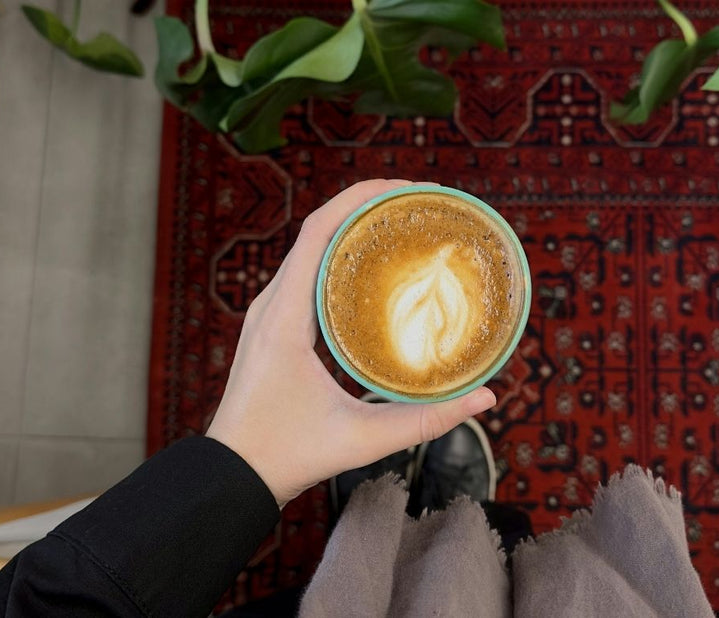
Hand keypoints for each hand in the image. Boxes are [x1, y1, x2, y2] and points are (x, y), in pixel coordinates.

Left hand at [206, 179, 496, 506]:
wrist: (233, 476)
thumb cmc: (287, 455)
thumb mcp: (362, 438)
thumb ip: (426, 419)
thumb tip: (485, 397)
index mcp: (285, 316)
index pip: (319, 231)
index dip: (361, 198)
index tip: (406, 188)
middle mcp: (271, 304)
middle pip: (317, 230)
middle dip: (365, 205)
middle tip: (417, 202)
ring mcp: (268, 314)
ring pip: (309, 250)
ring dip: (350, 228)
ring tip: (399, 222)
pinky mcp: (272, 327)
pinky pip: (305, 273)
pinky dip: (337, 256)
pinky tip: (371, 266)